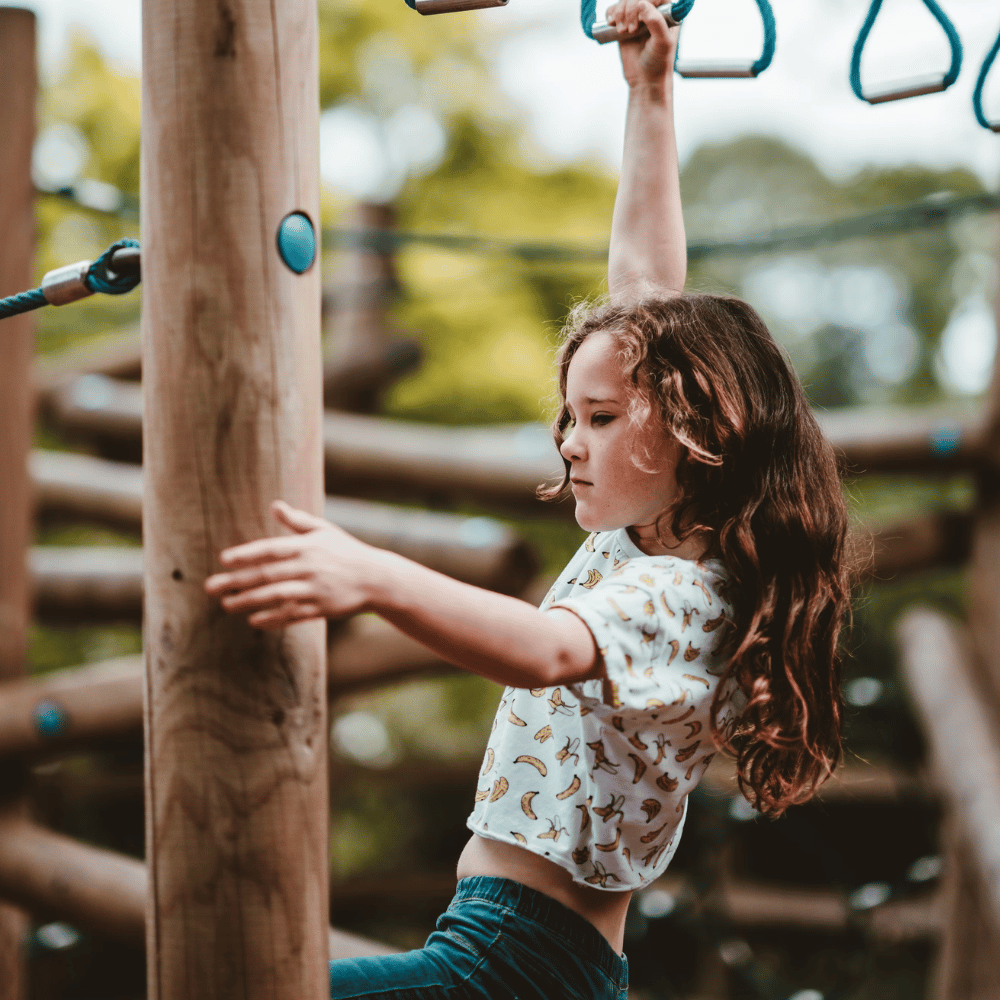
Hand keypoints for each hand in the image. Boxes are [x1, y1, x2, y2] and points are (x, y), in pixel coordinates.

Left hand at [204, 500, 378, 628]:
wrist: (376, 578)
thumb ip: (297, 521)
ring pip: (275, 596)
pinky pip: (291, 615)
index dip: (247, 554)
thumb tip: (274, 505)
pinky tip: (254, 620)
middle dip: (237, 581)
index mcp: (307, 546)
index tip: (224, 559)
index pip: (271, 549)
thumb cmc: (346, 552)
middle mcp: (309, 567)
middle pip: (267, 574)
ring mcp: (315, 589)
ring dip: (249, 601)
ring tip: (227, 605)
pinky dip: (272, 618)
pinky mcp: (321, 609)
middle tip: (211, 587)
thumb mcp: (324, 531)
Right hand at [605, 0, 678, 87]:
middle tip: (630, 31)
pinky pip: (613, 9)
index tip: (639, 22)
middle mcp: (652, 10)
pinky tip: (612, 24)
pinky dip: (610, 14)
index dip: (642, 2)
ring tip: (622, 32)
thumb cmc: (658, 62)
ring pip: (624, 1)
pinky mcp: (624, 23)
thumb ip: (656, 22)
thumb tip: (642, 4)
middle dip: (629, 9)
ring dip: (619, 13)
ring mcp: (637, 16)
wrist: (645, 79)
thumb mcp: (662, 43)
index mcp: (666, 11)